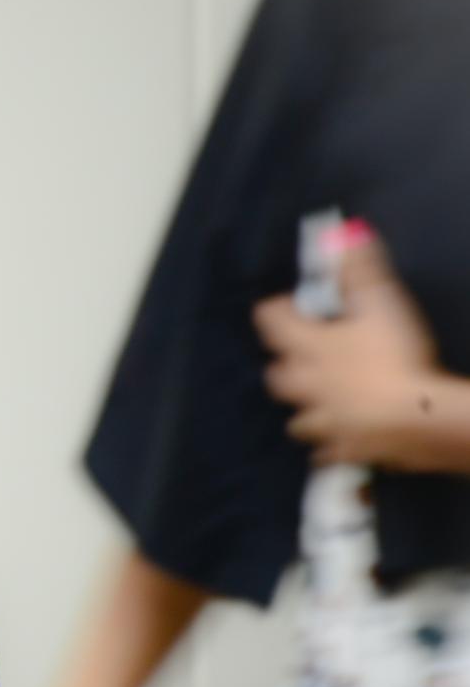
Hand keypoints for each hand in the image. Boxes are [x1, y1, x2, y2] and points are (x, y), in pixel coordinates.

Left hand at [253, 236, 441, 468]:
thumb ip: (360, 270)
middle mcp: (304, 386)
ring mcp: (321, 422)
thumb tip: (344, 236)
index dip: (278, 310)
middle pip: (277, 375)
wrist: (415, 419)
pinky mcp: (341, 450)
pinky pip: (326, 450)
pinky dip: (331, 444)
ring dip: (307, 407)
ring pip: (297, 418)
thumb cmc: (393, 357)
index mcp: (307, 348)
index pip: (271, 321)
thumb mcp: (380, 303)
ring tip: (324, 399)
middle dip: (286, 364)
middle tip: (305, 354)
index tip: (293, 305)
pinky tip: (343, 439)